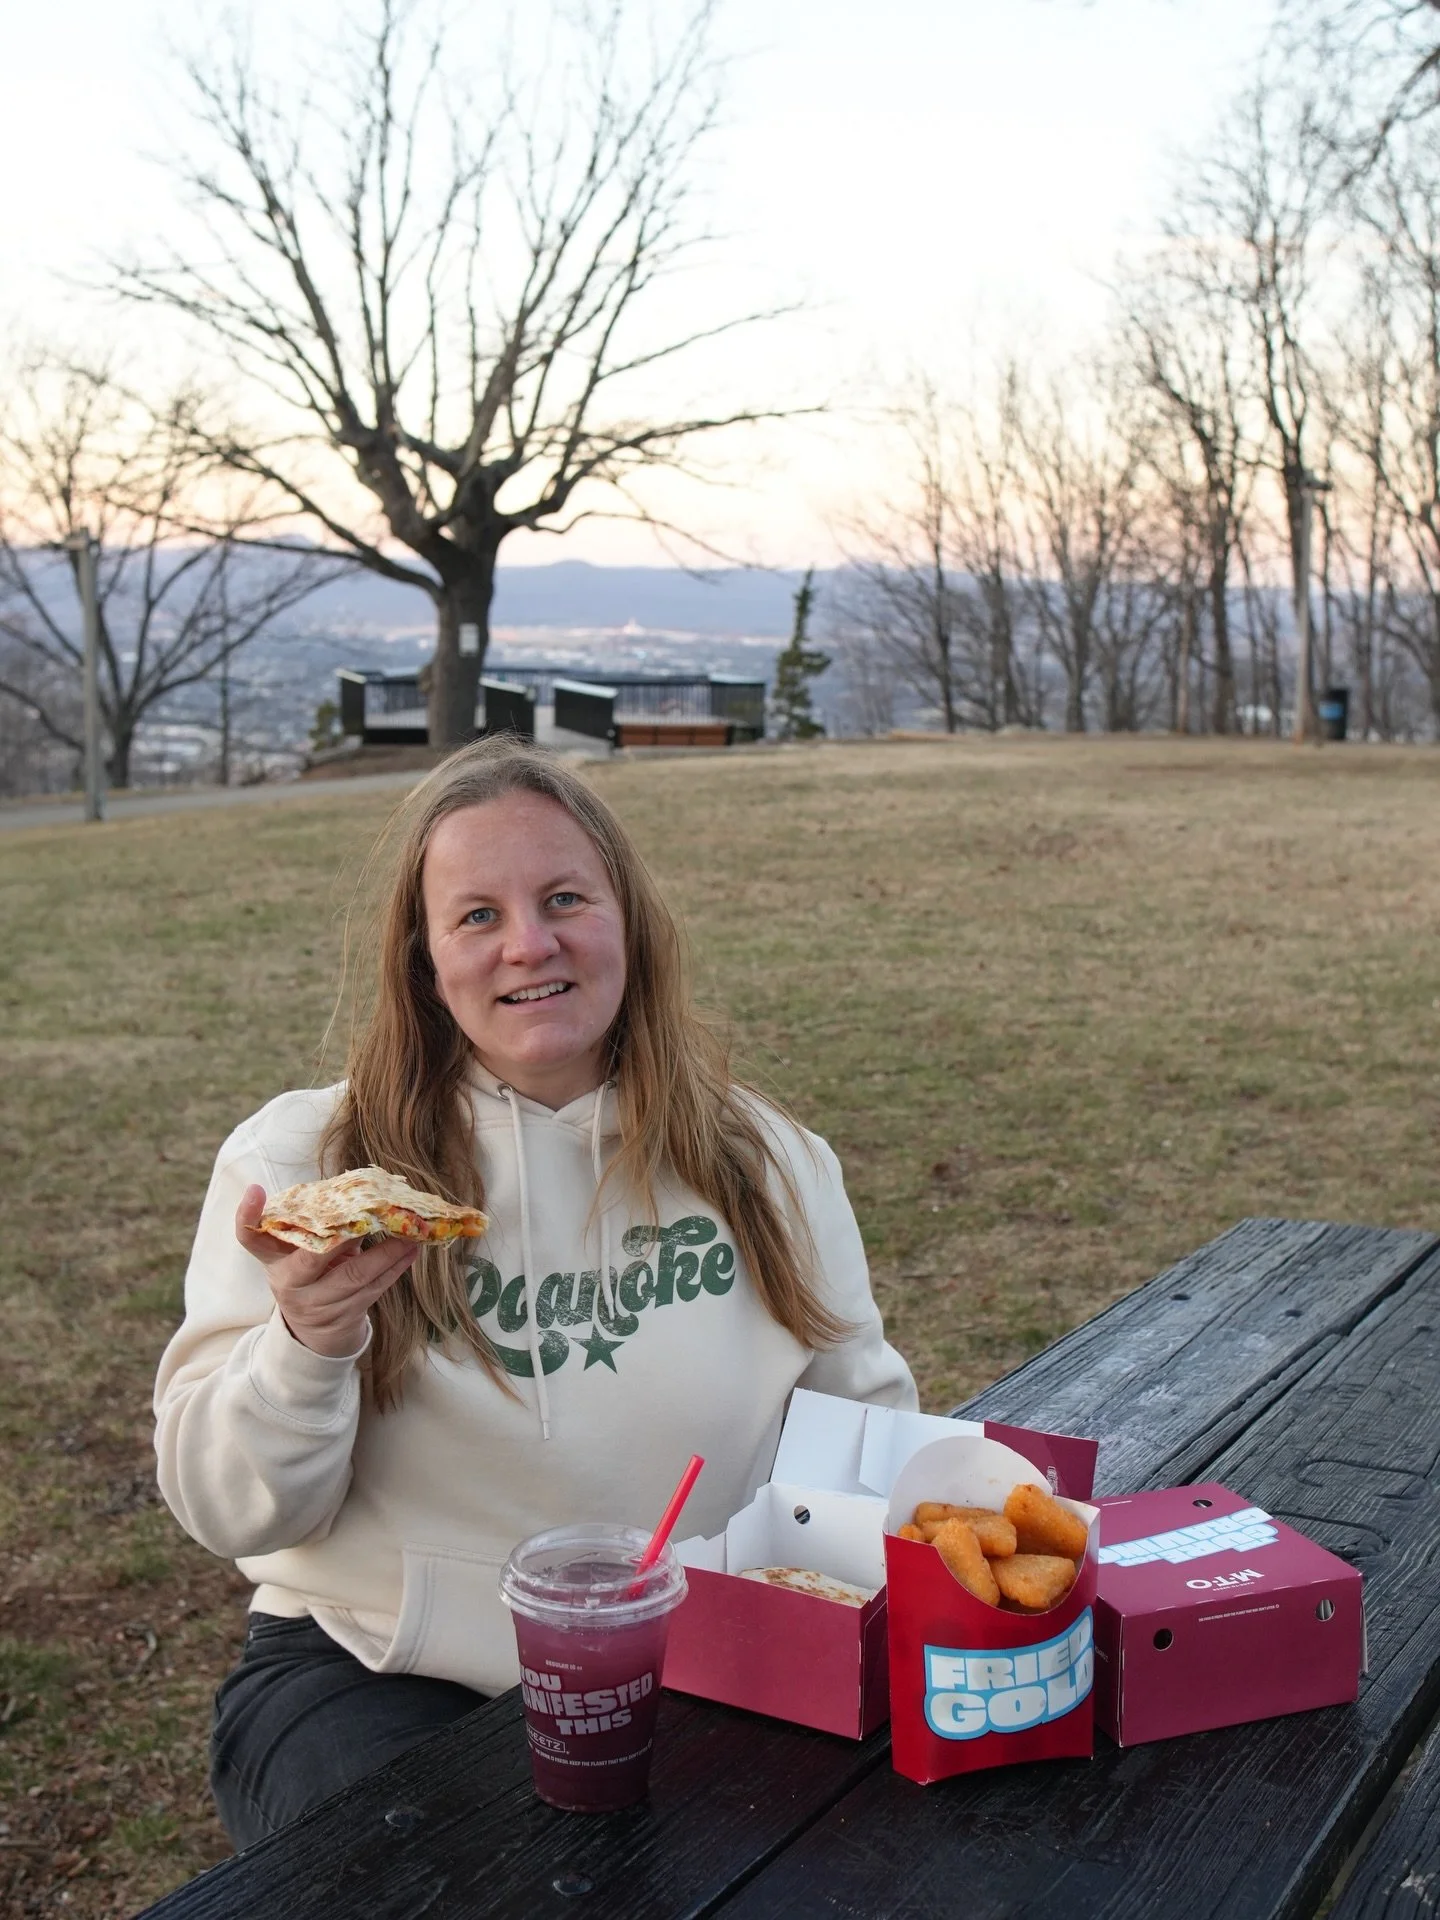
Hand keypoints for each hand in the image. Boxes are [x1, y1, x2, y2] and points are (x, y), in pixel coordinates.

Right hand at [235, 1185, 419, 1357]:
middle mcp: (290, 1282)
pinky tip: (411, 1250)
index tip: (255, 1190)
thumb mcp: (298, 1252)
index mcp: (273, 1259)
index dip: (247, 1214)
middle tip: (371, 1213)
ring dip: (387, 1252)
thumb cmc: (310, 1272)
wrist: (314, 1331)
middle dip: (344, 1237)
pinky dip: (395, 1267)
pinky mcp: (344, 1316)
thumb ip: (314, 1225)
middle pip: (312, 1259)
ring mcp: (316, 1303)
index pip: (250, 1236)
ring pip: (354, 1276)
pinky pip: (373, 1289)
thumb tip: (356, 1187)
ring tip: (410, 1231)